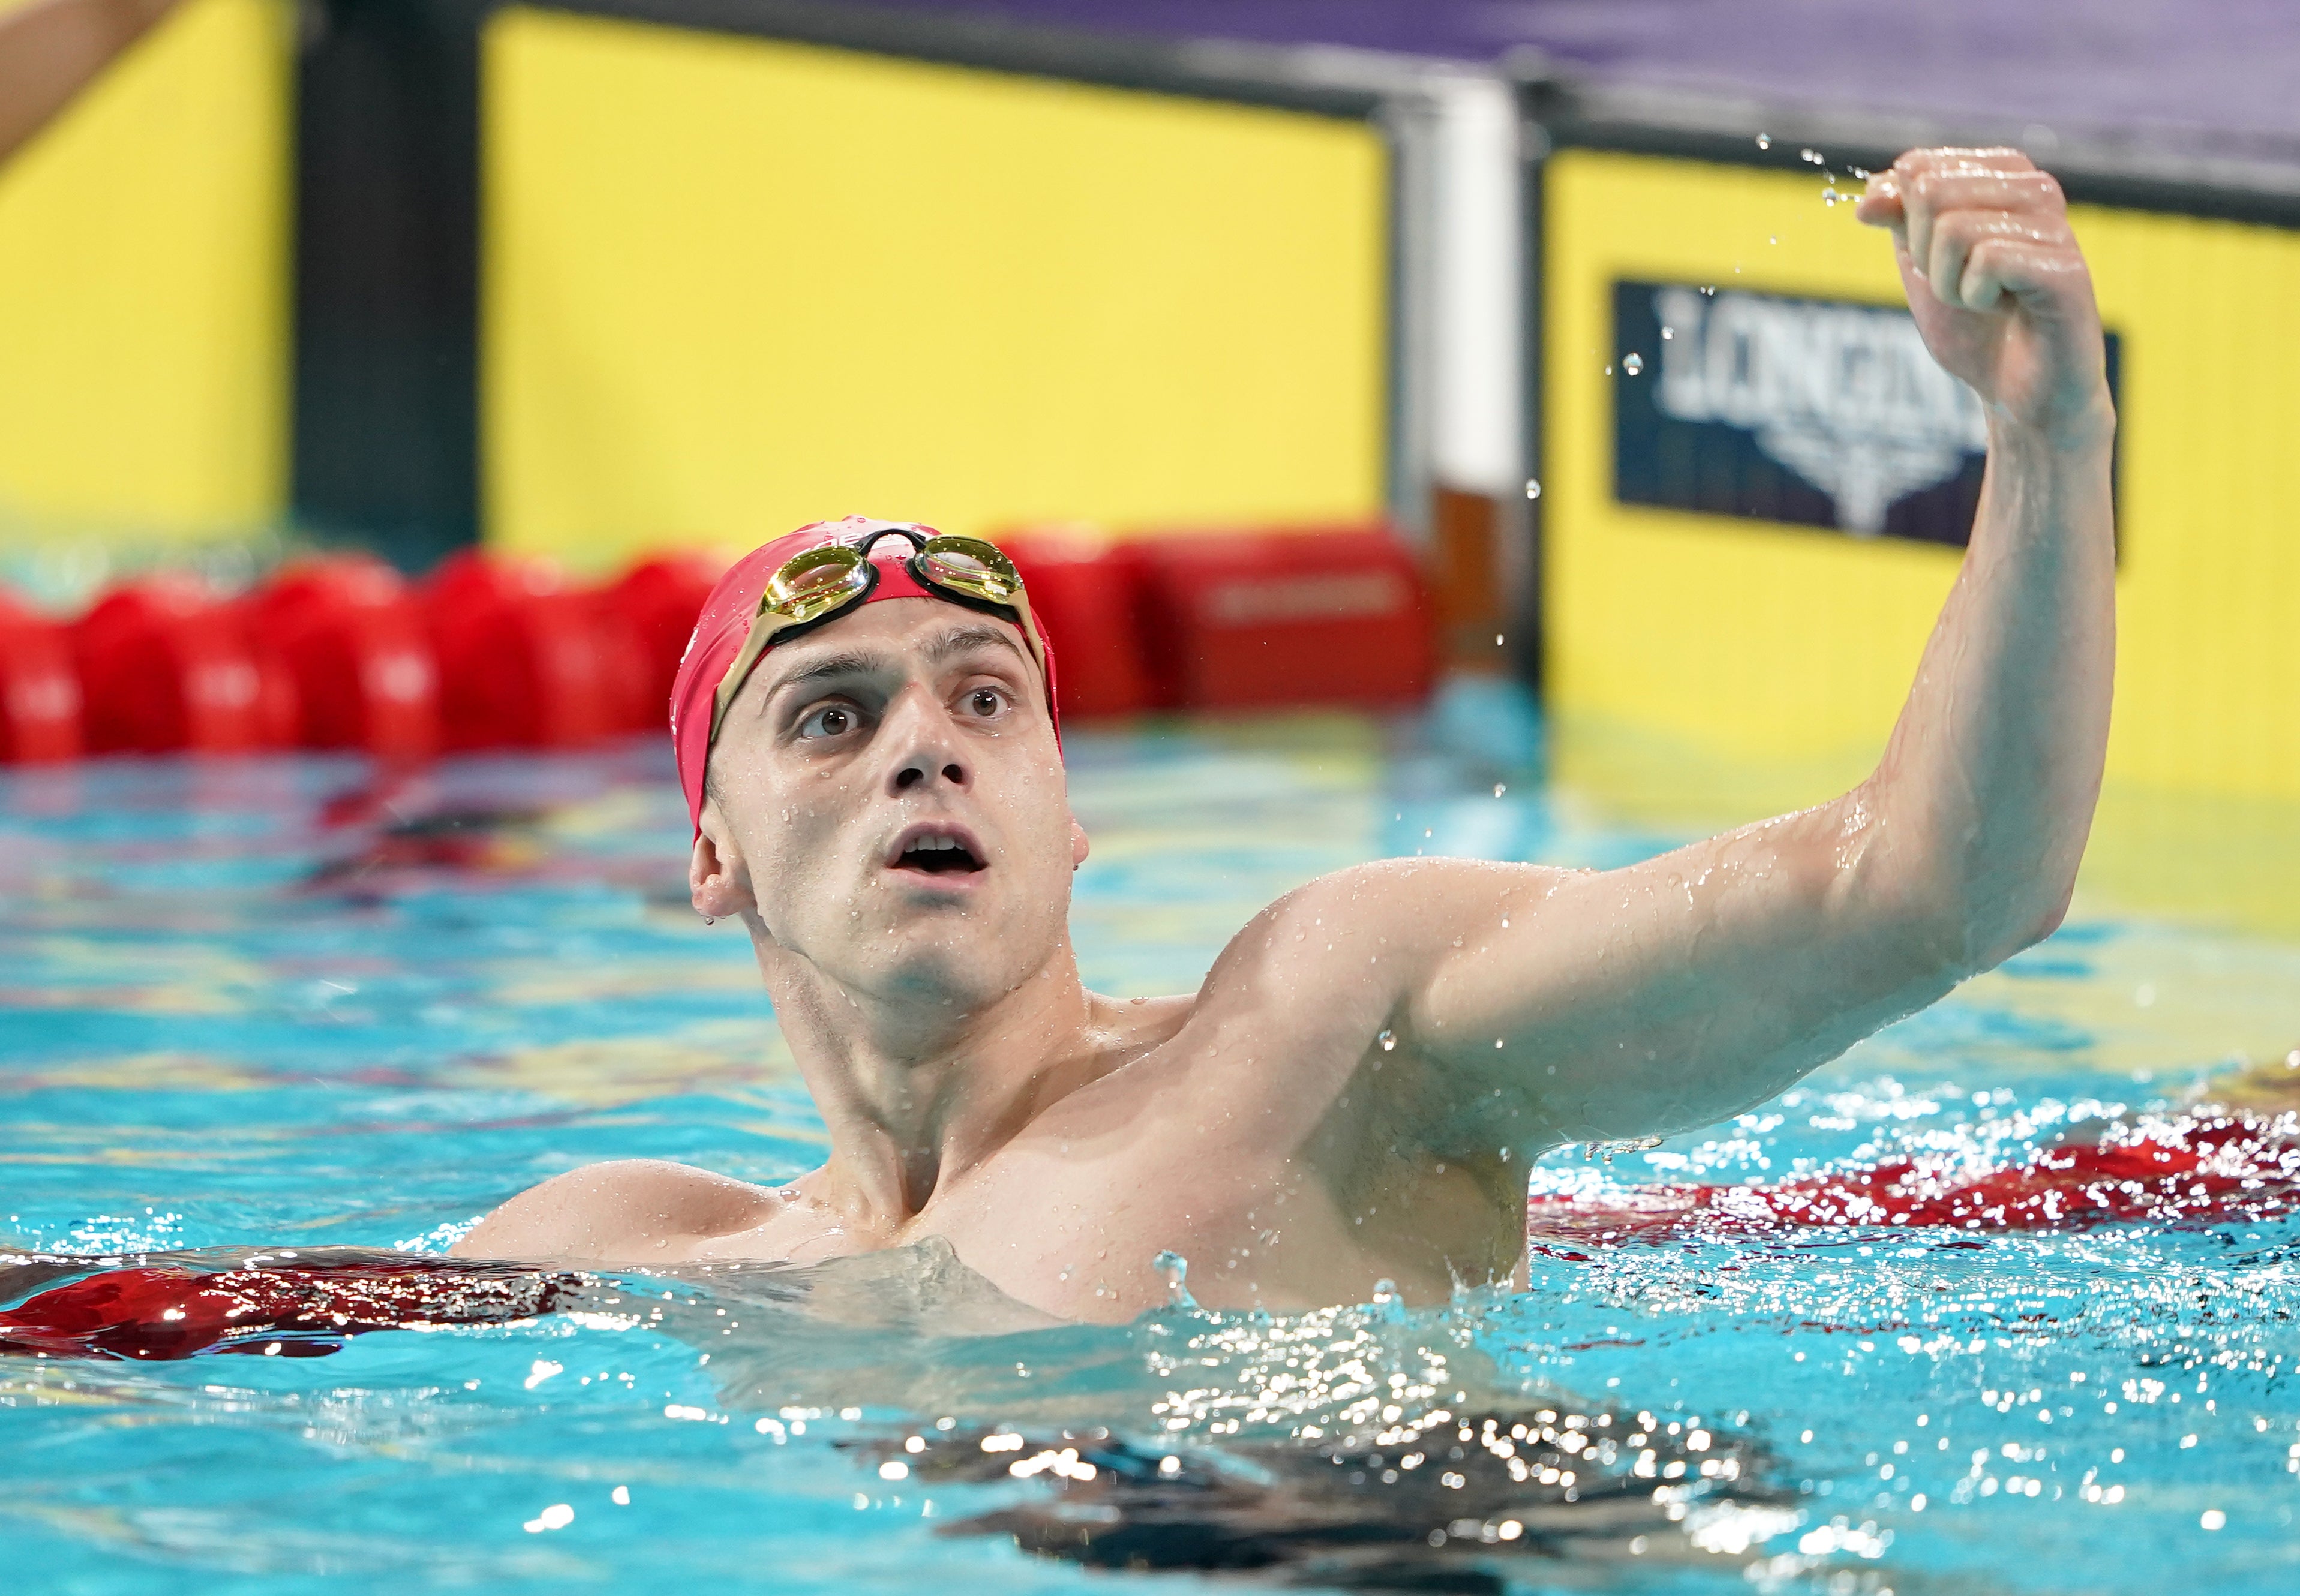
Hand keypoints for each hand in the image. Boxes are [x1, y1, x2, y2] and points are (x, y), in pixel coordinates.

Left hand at [1857, 147, 2111, 446]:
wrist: (2016, 393)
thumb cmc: (1974, 328)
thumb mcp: (1920, 266)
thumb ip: (1897, 220)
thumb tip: (1871, 194)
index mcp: (2004, 175)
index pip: (1918, 167)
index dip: (1904, 223)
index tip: (1936, 257)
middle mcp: (2037, 188)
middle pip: (1931, 191)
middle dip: (1925, 253)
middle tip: (1960, 285)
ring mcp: (2056, 225)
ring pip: (1954, 229)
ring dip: (1948, 282)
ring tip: (1985, 302)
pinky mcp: (2067, 267)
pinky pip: (1987, 261)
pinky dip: (1974, 298)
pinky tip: (2005, 310)